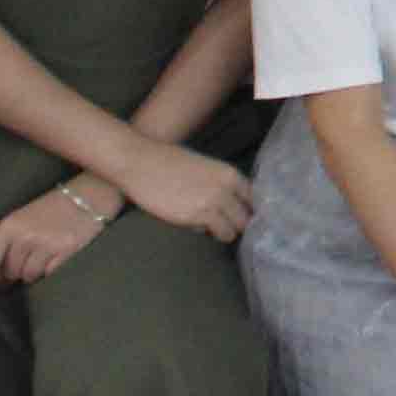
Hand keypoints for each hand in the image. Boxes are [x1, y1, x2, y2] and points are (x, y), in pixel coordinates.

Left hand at [0, 182, 109, 284]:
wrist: (89, 196)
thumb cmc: (51, 208)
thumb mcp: (21, 218)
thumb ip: (5, 242)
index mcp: (9, 226)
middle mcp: (25, 236)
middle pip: (9, 273)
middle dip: (17, 270)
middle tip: (30, 257)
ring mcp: (46, 245)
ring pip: (29, 277)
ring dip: (34, 272)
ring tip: (45, 255)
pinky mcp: (66, 252)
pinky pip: (48, 276)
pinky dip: (51, 271)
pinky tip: (57, 257)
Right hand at [112, 141, 252, 241]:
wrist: (141, 161)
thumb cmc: (167, 162)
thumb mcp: (203, 166)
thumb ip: (219, 183)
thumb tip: (228, 203)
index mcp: (230, 173)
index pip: (254, 199)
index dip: (248, 210)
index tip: (241, 216)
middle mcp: (226, 188)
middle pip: (247, 218)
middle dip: (238, 224)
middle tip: (226, 226)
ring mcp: (212, 202)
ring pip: (234, 231)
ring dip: (224, 232)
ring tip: (211, 228)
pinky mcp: (196, 215)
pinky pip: (214, 233)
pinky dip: (208, 233)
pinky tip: (195, 225)